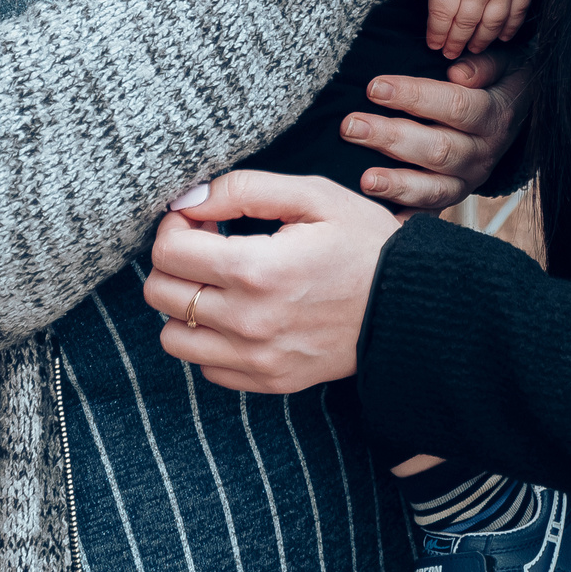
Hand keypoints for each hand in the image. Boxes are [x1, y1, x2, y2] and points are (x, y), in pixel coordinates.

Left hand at [146, 172, 397, 391]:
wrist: (410, 305)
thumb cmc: (365, 244)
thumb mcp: (313, 195)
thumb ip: (244, 189)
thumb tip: (189, 201)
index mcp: (256, 269)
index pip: (169, 251)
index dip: (176, 226)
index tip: (200, 218)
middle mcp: (248, 322)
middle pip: (160, 295)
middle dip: (174, 261)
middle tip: (208, 245)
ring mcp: (257, 359)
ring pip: (172, 338)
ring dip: (184, 305)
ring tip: (219, 283)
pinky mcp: (268, 382)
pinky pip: (205, 367)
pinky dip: (209, 340)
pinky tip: (238, 313)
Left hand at [343, 46, 528, 211]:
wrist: (516, 118)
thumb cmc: (495, 83)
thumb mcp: (503, 63)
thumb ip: (484, 65)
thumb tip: (458, 73)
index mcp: (495, 115)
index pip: (454, 105)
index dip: (414, 96)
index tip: (375, 87)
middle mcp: (483, 153)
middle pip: (438, 149)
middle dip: (391, 137)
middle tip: (351, 126)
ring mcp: (468, 181)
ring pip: (433, 188)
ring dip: (396, 183)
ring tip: (364, 180)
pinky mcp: (453, 199)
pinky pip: (429, 213)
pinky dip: (405, 219)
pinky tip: (379, 219)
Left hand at [412, 0, 535, 55]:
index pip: (442, 14)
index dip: (436, 33)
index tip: (434, 44)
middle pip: (465, 24)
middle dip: (455, 42)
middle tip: (449, 53)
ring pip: (491, 24)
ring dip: (480, 40)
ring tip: (472, 48)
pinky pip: (518, 12)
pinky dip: (510, 28)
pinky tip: (502, 37)